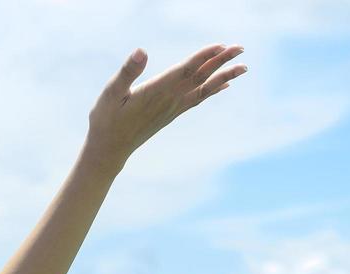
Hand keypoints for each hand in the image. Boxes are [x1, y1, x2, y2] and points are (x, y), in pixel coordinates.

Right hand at [84, 44, 246, 172]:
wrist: (109, 151)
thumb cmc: (105, 121)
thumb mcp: (110, 93)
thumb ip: (127, 71)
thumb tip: (142, 51)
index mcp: (157, 91)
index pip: (186, 70)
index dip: (204, 57)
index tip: (222, 46)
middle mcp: (170, 100)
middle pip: (201, 76)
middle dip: (221, 61)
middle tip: (241, 48)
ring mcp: (173, 108)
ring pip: (204, 88)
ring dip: (224, 76)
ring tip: (243, 67)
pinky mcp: (171, 114)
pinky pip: (197, 99)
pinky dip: (212, 90)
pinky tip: (223, 85)